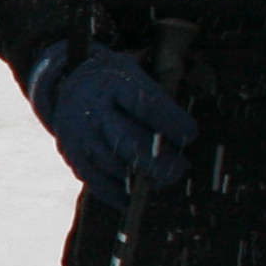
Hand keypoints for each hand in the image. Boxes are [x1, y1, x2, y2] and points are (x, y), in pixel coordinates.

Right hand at [29, 45, 198, 192]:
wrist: (69, 83)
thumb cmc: (118, 81)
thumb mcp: (138, 69)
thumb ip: (164, 89)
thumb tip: (197, 113)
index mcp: (115, 84)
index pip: (146, 105)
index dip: (171, 122)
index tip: (191, 134)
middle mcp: (95, 110)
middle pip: (128, 142)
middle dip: (159, 161)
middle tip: (180, 169)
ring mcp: (81, 136)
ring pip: (114, 166)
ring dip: (142, 180)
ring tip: (163, 181)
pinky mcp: (74, 157)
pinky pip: (97, 183)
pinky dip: (119, 194)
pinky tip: (137, 196)